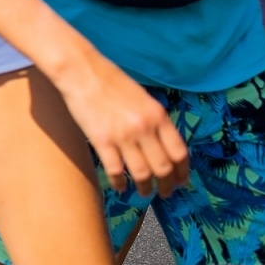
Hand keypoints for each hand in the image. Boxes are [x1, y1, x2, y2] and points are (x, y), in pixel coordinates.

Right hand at [58, 53, 188, 196]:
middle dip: (166, 184)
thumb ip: (155, 121)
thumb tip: (162, 144)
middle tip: (164, 193)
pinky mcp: (101, 141)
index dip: (182, 172)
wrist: (82, 72)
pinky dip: (119, 182)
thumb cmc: (111, 81)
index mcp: (158, 116)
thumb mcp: (143, 98)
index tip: (180, 181)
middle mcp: (145, 128)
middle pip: (163, 167)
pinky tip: (120, 187)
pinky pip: (115, 170)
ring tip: (144, 192)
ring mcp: (123, 136)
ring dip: (145, 187)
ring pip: (141, 173)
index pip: (179, 153)